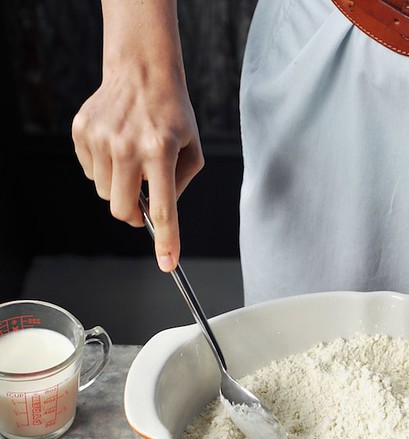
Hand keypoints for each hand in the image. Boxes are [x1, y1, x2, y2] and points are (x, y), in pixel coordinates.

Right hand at [71, 1, 203, 270]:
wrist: (142, 70)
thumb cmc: (172, 114)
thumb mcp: (192, 150)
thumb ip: (178, 187)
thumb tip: (158, 218)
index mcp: (160, 150)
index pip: (163, 209)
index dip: (166, 241)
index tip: (167, 264)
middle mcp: (128, 145)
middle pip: (122, 209)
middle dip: (133, 212)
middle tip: (142, 199)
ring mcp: (101, 137)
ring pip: (104, 192)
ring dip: (119, 186)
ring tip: (132, 159)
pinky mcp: (82, 131)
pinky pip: (90, 172)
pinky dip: (104, 168)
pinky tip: (116, 145)